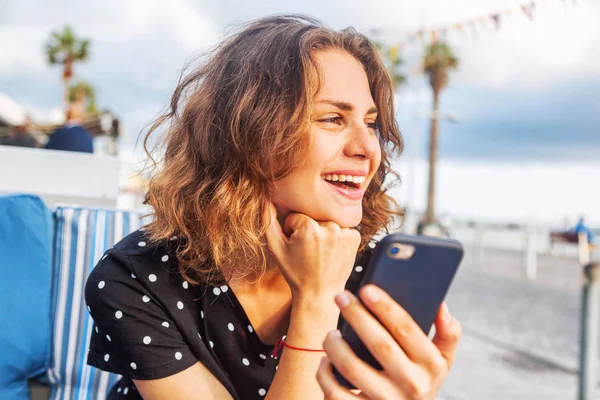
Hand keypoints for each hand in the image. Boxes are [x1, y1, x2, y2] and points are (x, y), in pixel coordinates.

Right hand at [265, 203, 360, 302]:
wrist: (320, 294)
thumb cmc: (297, 274)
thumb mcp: (276, 249)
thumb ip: (268, 222)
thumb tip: (266, 199)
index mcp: (309, 228)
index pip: (296, 216)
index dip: (292, 230)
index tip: (296, 246)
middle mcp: (330, 227)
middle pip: (312, 216)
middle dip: (308, 228)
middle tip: (308, 249)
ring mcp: (345, 232)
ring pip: (326, 220)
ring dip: (322, 231)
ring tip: (320, 250)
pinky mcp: (354, 237)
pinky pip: (340, 226)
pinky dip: (335, 235)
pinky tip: (331, 250)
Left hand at [316, 285, 461, 399]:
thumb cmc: (420, 383)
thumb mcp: (442, 363)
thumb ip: (447, 334)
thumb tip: (441, 306)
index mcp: (431, 365)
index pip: (406, 328)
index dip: (385, 306)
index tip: (366, 289)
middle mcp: (412, 385)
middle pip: (378, 343)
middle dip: (356, 315)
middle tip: (341, 297)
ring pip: (352, 367)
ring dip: (335, 345)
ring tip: (331, 334)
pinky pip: (336, 393)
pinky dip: (325, 374)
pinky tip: (326, 362)